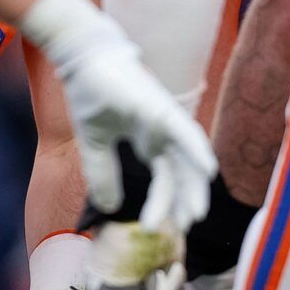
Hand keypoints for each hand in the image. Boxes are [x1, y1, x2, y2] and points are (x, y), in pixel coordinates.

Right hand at [22, 0, 215, 230]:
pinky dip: (197, 150)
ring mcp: (164, 119)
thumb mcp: (94, 144)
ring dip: (194, 185)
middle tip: (187, 226)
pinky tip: (208, 171)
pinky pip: (185, 131)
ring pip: (188, 157)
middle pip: (182, 172)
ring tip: (196, 213)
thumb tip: (110, 207)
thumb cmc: (90, 94)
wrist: (81, 60)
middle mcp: (162, 132)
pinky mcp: (161, 107)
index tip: (154, 229)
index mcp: (148, 140)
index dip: (162, 203)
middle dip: (185, 199)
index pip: (163, 178)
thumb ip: (102, 174)